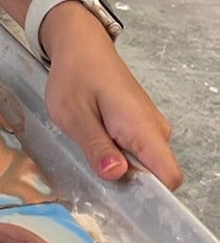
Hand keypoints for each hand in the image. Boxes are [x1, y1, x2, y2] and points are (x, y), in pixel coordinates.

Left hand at [40, 2, 181, 188]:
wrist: (80, 45)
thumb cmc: (75, 75)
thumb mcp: (73, 114)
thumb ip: (96, 146)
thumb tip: (117, 175)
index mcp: (142, 127)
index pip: (169, 176)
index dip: (150, 194)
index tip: (121, 198)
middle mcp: (155, 129)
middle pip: (154, 174)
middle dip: (125, 178)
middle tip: (90, 162)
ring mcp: (150, 126)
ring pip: (142, 162)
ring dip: (117, 162)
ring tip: (88, 142)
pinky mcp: (140, 124)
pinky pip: (136, 150)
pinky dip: (116, 151)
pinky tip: (94, 136)